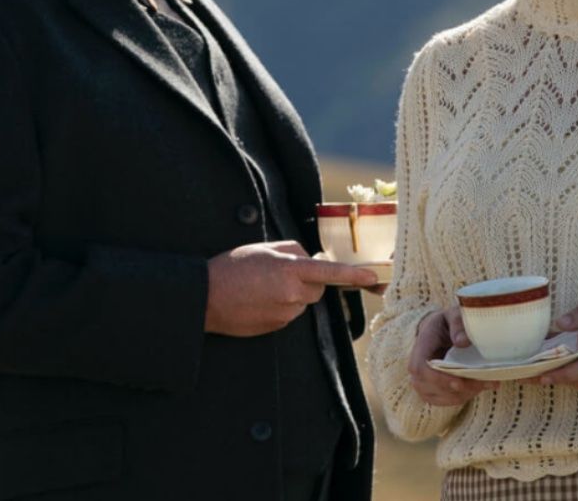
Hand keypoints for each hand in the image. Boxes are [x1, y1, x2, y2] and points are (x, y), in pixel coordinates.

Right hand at [206, 241, 379, 335]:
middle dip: (306, 282)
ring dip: (291, 295)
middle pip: (317, 289)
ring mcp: (285, 314)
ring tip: (261, 288)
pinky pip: (288, 314)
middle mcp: (292, 295)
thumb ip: (292, 251)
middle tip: (277, 274)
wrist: (205, 298)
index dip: (354, 275)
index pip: (330, 272)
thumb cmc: (231, 268)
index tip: (373, 277)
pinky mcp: (276, 327)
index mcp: (290, 270)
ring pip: (301, 302)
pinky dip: (279, 307)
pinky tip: (258, 300)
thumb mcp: (262, 248)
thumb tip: (308, 259)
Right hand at [407, 307, 499, 405]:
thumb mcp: (454, 314)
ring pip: (442, 396)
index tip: (459, 382)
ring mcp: (423, 381)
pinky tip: (480, 386)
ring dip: (466, 393)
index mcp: (421, 345)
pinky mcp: (433, 391)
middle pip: (432, 386)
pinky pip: (447, 401)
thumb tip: (461, 341)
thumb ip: (458, 324)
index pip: (421, 368)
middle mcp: (417, 366)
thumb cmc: (448, 322)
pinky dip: (465, 396)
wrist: (441, 332)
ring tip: (488, 383)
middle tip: (486, 381)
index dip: (439, 379)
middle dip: (460, 388)